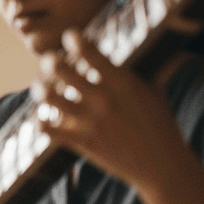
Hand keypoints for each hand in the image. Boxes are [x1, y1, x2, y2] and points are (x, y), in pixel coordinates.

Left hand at [34, 29, 184, 190]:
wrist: (163, 166)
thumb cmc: (161, 125)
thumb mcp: (154, 92)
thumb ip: (145, 69)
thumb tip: (157, 44)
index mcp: (122, 83)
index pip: (89, 52)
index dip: (74, 39)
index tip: (71, 36)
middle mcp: (103, 99)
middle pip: (61, 70)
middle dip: (50, 62)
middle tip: (50, 62)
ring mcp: (90, 122)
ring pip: (49, 97)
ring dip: (41, 90)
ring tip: (42, 88)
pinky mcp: (82, 143)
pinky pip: (48, 130)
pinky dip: (40, 122)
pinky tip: (42, 118)